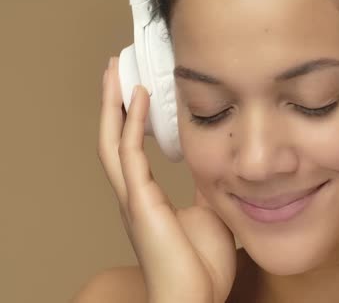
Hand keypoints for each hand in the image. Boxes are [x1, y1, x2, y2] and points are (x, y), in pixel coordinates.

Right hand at [98, 57, 236, 302]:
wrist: (196, 298)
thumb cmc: (202, 265)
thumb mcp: (208, 212)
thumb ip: (204, 188)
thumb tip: (214, 167)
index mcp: (147, 197)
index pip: (131, 149)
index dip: (131, 119)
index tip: (138, 90)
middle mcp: (134, 194)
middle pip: (113, 138)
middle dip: (113, 103)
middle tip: (115, 69)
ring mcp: (133, 197)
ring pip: (112, 141)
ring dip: (114, 105)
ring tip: (115, 71)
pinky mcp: (140, 202)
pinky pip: (130, 156)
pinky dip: (132, 125)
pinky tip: (138, 98)